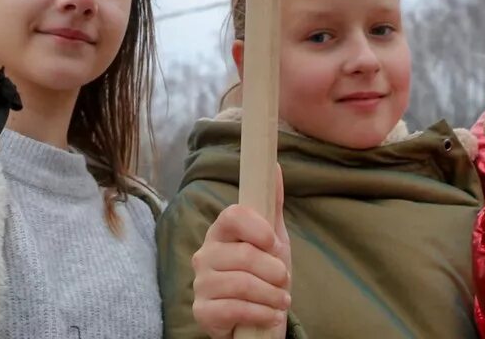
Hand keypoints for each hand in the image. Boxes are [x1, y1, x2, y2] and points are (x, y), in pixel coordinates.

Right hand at [191, 168, 291, 337]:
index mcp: (221, 232)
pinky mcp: (202, 312)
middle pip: (244, 255)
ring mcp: (200, 284)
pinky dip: (261, 313)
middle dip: (274, 271)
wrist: (259, 318)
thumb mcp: (273, 241)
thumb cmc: (264, 274)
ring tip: (281, 300)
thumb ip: (271, 205)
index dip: (256, 228)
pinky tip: (270, 314)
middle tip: (283, 280)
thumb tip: (273, 166)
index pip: (232, 216)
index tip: (274, 243)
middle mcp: (205, 254)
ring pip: (242, 284)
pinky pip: (234, 309)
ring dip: (271, 296)